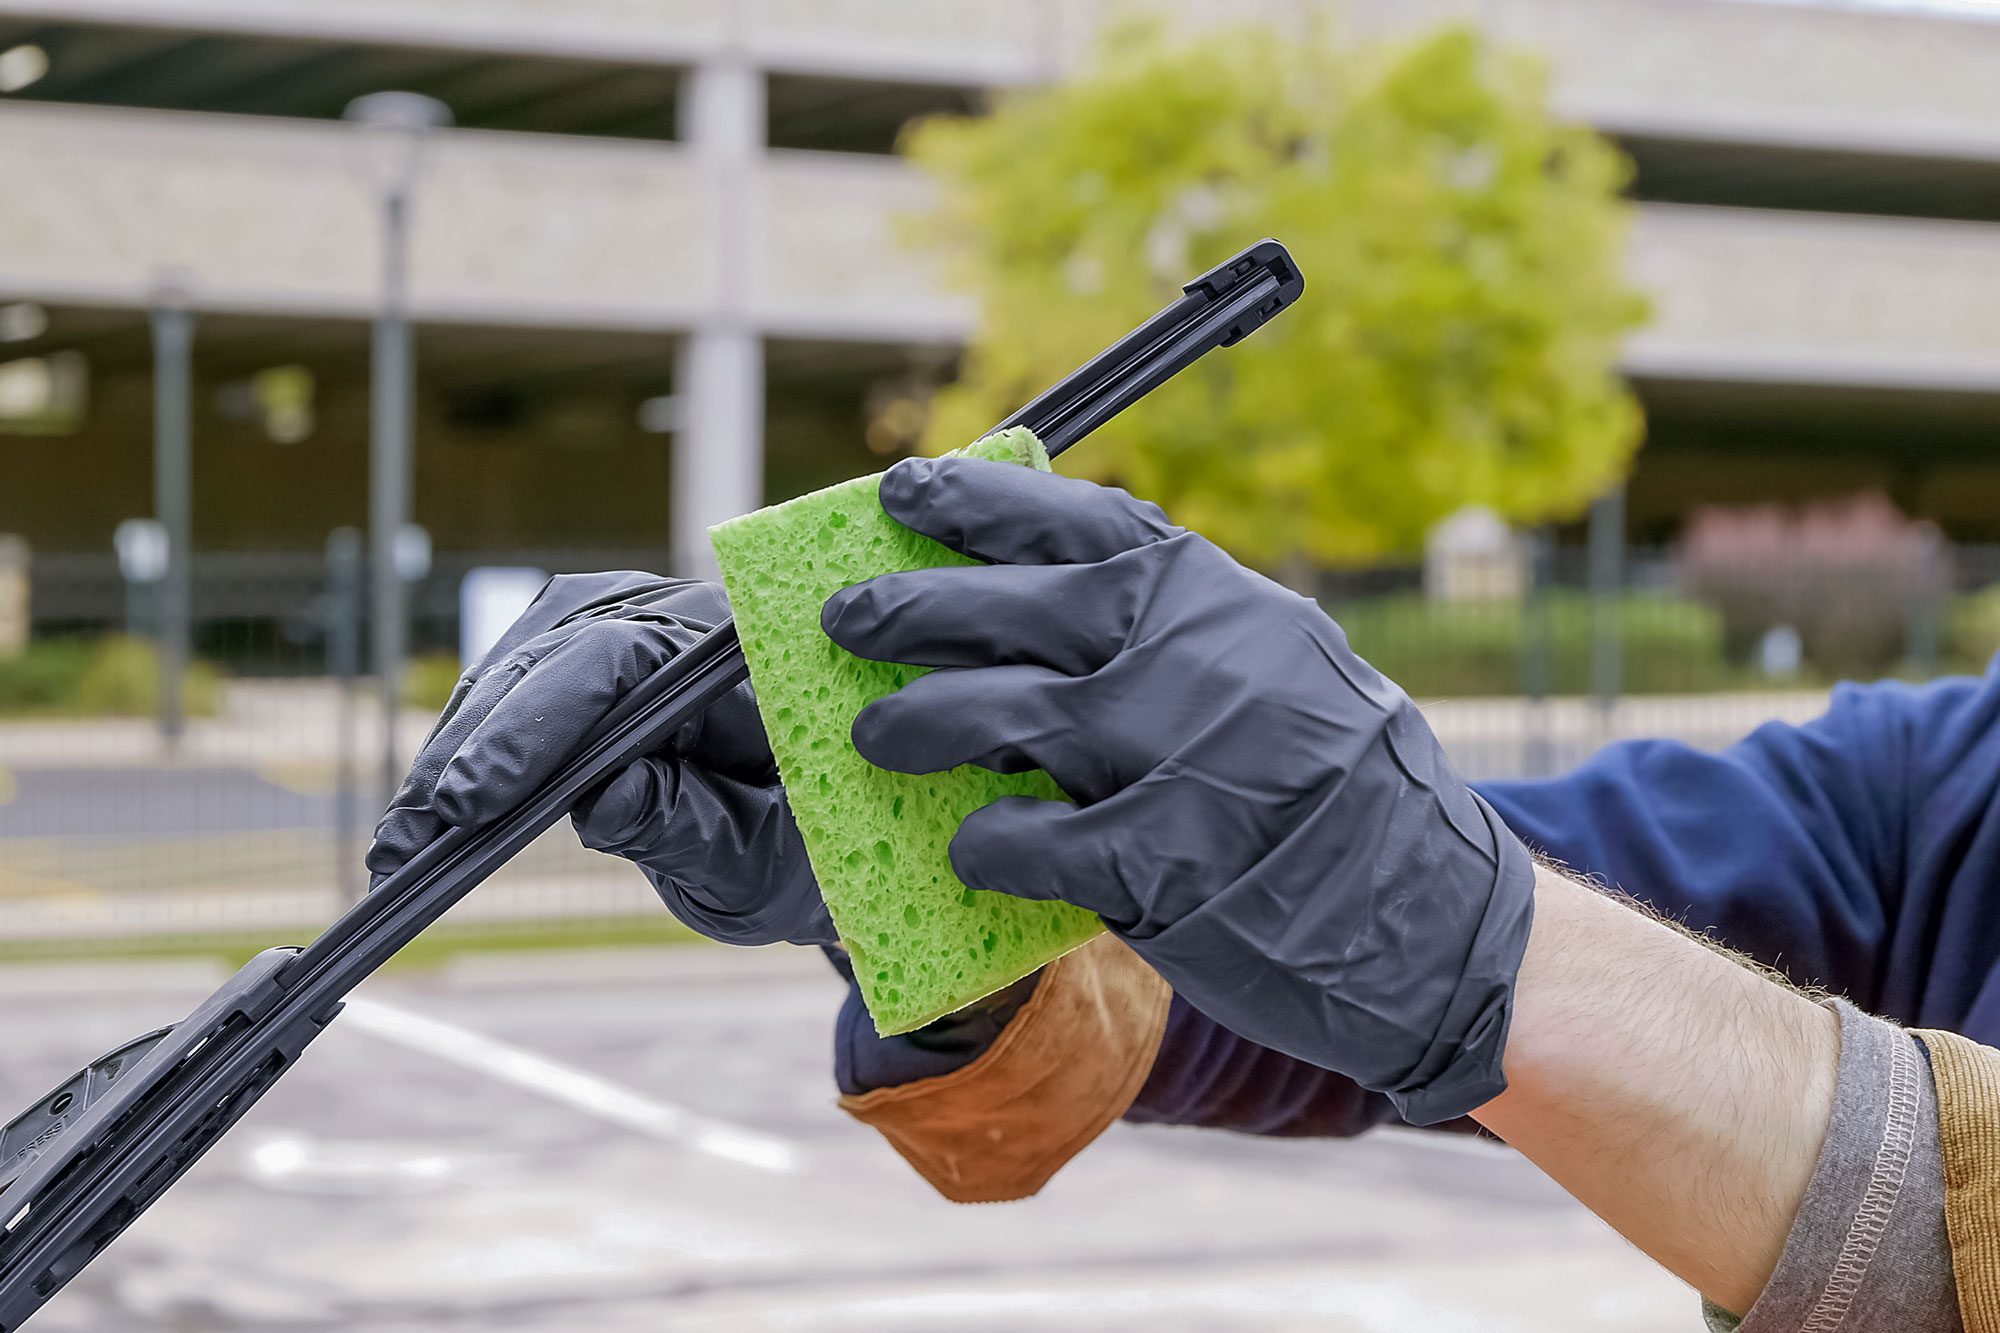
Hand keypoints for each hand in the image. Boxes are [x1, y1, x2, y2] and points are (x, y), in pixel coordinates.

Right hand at [366, 572, 832, 946]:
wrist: (804, 832)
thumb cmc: (798, 839)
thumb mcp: (761, 856)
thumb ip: (691, 825)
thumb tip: (599, 801)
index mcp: (733, 649)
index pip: (619, 658)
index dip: (538, 723)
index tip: (479, 797)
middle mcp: (669, 614)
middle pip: (547, 659)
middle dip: (476, 750)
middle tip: (416, 839)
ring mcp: (614, 627)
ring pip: (510, 677)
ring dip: (452, 761)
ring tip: (402, 850)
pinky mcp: (571, 660)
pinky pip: (503, 701)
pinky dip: (459, 764)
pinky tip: (417, 826)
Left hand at [821, 458, 1535, 1122]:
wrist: (1443, 920)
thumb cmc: (1347, 791)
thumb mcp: (1279, 668)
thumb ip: (1175, 630)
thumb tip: (1037, 604)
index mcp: (1220, 598)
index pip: (1083, 520)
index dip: (982, 501)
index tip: (904, 488)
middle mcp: (1195, 655)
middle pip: (1018, 606)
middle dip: (913, 605)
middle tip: (844, 617)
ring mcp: (1182, 753)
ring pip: (1007, 710)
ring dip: (922, 718)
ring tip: (870, 733)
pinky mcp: (1166, 860)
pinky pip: (1035, 837)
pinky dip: (986, 838)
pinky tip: (964, 844)